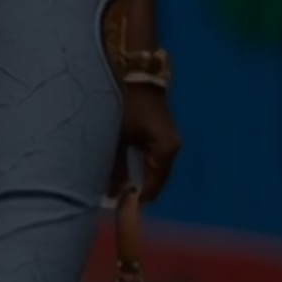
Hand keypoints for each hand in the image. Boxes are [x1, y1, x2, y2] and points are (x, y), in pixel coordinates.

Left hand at [107, 83, 180, 201]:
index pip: (151, 187)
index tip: (116, 209)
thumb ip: (115, 166)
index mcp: (165, 151)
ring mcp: (168, 141)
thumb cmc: (125, 103)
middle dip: (132, 189)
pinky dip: (135, 164)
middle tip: (110, 197)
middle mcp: (171, 149)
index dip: (134, 200)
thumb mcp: (116, 136)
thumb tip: (111, 191)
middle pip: (152, 180)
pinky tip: (118, 166)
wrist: (136, 72)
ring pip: (150, 169)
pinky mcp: (160, 134)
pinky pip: (148, 157)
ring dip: (133, 177)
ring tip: (111, 183)